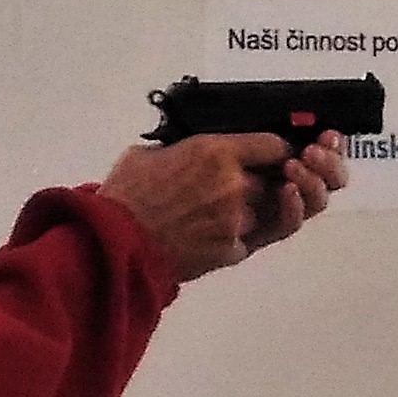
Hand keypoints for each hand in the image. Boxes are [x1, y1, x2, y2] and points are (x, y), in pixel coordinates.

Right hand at [98, 133, 342, 284]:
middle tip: (269, 181)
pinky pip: (256, 239)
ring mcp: (238, 221)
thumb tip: (194, 148)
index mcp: (217, 152)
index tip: (279, 155)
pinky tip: (228, 229)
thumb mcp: (150, 154)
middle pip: (282, 179)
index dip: (281, 152)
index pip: (276, 146)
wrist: (115, 244)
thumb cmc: (124, 198)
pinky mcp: (233, 251)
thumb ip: (184, 148)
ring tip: (244, 207)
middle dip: (278, 180)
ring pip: (273, 211)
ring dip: (268, 209)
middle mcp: (236, 185)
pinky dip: (248, 234)